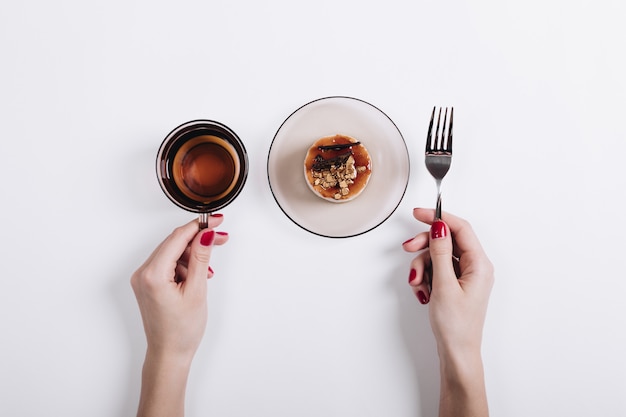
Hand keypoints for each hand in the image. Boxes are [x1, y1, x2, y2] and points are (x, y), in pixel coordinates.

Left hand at [131, 215, 227, 416]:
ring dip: (193, 256)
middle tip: (220, 237)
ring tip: (208, 272)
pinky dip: (185, 266)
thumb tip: (206, 234)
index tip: (216, 220)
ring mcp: (143, 278)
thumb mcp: (197, 290)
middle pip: (174, 243)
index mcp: (152, 274)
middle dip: (198, 240)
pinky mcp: (148, 283)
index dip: (199, 226)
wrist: (170, 353)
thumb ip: (201, 259)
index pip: (177, 238)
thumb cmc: (181, 330)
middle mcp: (143, 273)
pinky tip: (198, 277)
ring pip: (172, 253)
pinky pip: (168, 264)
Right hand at [402, 208, 493, 416]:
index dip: (439, 217)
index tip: (419, 213)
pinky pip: (436, 270)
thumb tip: (439, 227)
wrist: (457, 353)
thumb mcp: (444, 285)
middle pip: (445, 241)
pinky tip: (423, 293)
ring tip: (419, 285)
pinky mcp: (454, 285)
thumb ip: (440, 252)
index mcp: (479, 264)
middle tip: (408, 249)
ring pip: (436, 256)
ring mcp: (464, 276)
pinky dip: (425, 278)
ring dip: (422, 267)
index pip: (460, 228)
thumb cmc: (456, 326)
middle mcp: (474, 267)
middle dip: (424, 246)